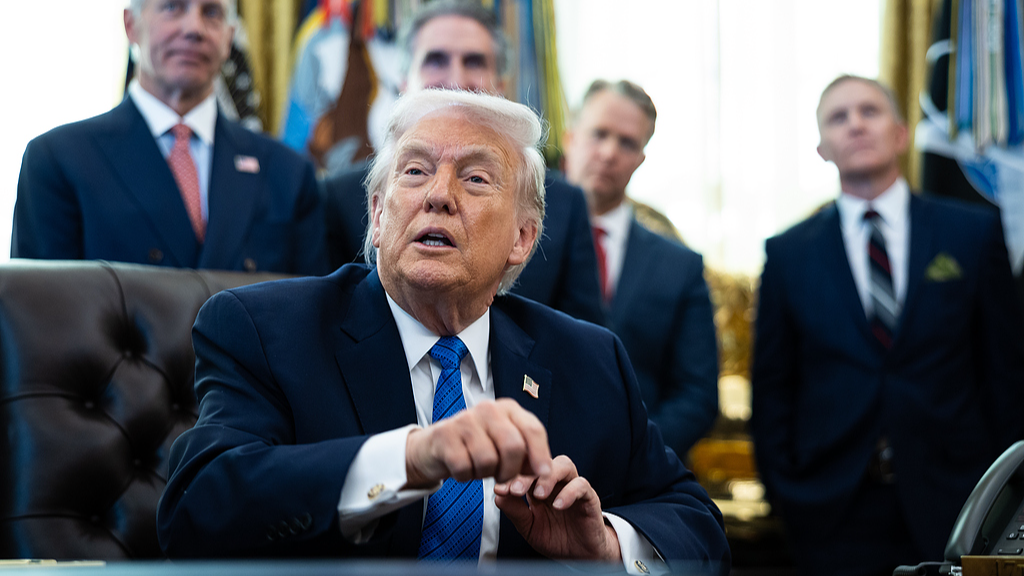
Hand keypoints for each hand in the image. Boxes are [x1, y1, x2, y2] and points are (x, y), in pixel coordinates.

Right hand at [404, 398, 552, 487]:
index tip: (544, 475)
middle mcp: (488, 409)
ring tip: (478, 467)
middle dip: (510, 471)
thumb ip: (526, 454)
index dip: (541, 455)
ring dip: (484, 474)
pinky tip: (462, 468)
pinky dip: (465, 476)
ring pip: (488, 460)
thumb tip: (543, 471)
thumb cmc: (476, 447)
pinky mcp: (444, 435)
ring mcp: (464, 420)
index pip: (533, 429)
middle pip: (513, 447)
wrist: (435, 446)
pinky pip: (464, 468)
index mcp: (508, 409)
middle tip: (501, 477)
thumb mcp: (504, 445)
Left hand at [494, 455, 620, 562]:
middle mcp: (555, 483)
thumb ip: (515, 511)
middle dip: (526, 474)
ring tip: (538, 495)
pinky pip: (581, 485)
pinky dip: (569, 492)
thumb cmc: (556, 539)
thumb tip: (498, 496)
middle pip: (543, 462)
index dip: (511, 475)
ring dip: (549, 477)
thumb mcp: (529, 527)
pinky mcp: (589, 497)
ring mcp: (572, 487)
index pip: (525, 469)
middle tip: (516, 490)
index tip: (500, 488)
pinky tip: (558, 505)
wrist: (581, 556)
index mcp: (538, 486)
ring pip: (563, 465)